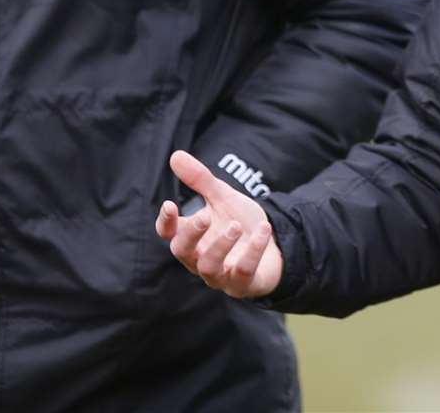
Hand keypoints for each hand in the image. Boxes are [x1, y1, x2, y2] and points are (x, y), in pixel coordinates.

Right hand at [155, 149, 282, 298]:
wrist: (274, 244)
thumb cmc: (239, 221)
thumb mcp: (222, 197)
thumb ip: (200, 180)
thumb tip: (175, 155)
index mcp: (192, 236)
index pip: (169, 233)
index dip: (166, 222)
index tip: (169, 204)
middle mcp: (200, 258)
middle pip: (183, 252)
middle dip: (191, 234)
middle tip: (204, 216)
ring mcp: (220, 274)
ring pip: (209, 267)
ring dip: (220, 245)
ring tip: (235, 226)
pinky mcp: (243, 284)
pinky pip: (243, 272)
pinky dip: (252, 251)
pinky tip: (263, 230)